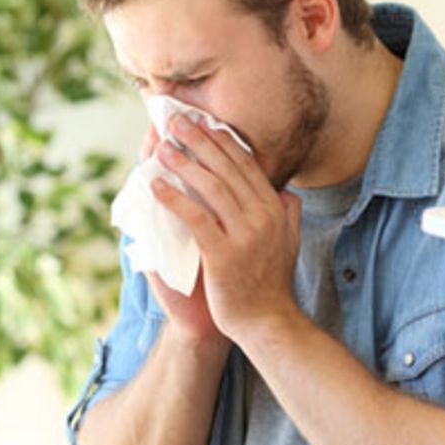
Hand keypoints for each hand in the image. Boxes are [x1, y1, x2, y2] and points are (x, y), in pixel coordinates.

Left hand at [150, 113, 303, 344]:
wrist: (267, 323)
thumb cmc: (270, 284)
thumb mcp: (289, 242)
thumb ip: (288, 214)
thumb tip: (286, 191)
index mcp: (276, 209)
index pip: (246, 164)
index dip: (222, 140)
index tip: (202, 121)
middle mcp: (263, 216)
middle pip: (227, 168)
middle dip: (200, 140)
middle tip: (177, 121)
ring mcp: (244, 235)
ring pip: (211, 187)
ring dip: (184, 163)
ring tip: (163, 147)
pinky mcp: (223, 254)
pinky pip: (195, 218)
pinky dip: (174, 198)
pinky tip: (156, 185)